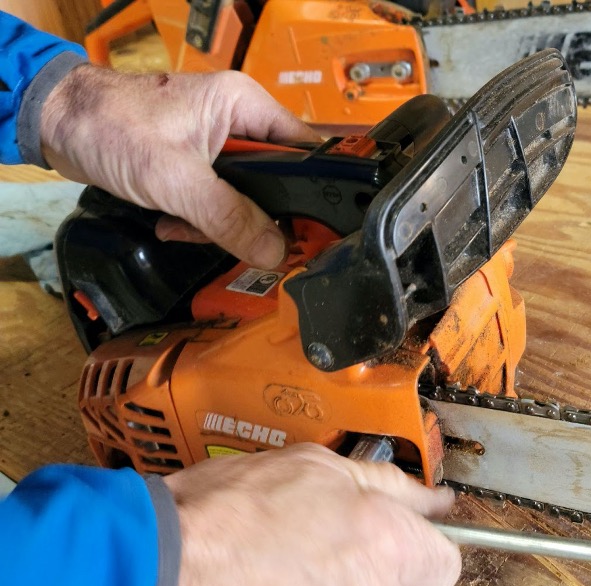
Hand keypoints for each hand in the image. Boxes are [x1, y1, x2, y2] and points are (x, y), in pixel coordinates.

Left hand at [38, 65, 318, 268]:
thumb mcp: (176, 179)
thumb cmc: (111, 126)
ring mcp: (216, 145)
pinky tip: (173, 222)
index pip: (305, 151)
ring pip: (246, 198)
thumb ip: (228, 217)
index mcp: (245, 107)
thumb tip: (273, 251)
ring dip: (221, 223)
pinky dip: (199, 220)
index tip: (310, 229)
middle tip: (243, 239)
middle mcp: (238, 122)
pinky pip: (217, 202)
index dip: (312, 192)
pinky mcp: (196, 165)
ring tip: (187, 226)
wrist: (57, 124)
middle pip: (276, 183)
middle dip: (255, 216)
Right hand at [148, 443, 460, 585]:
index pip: (443, 564)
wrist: (155, 580)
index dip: (417, 548)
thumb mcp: (313, 465)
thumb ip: (386, 484)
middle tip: (309, 551)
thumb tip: (431, 499)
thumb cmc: (226, 515)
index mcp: (388, 546)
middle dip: (362, 574)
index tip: (396, 542)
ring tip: (267, 583)